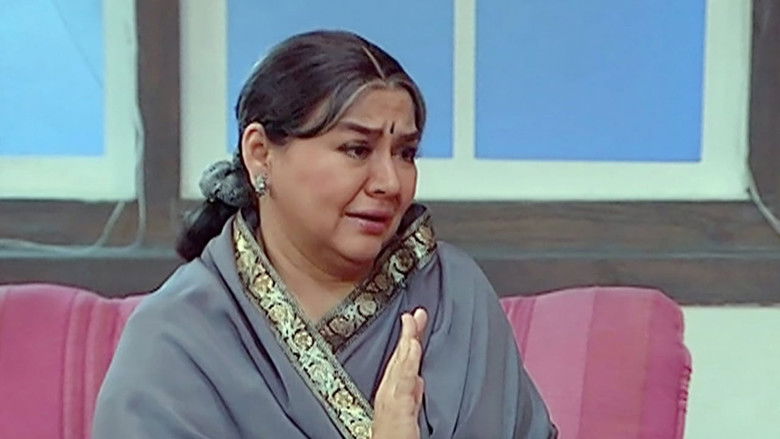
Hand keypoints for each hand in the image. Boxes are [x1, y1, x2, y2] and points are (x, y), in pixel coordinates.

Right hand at [372, 308, 427, 438]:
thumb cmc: (396, 434)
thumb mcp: (407, 408)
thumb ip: (412, 392)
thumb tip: (418, 376)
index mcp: (391, 390)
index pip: (400, 359)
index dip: (408, 338)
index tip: (414, 319)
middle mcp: (387, 391)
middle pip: (399, 357)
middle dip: (408, 334)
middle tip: (417, 312)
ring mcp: (390, 398)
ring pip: (399, 364)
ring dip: (407, 342)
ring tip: (412, 323)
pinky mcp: (397, 408)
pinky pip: (404, 381)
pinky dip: (408, 361)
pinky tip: (412, 347)